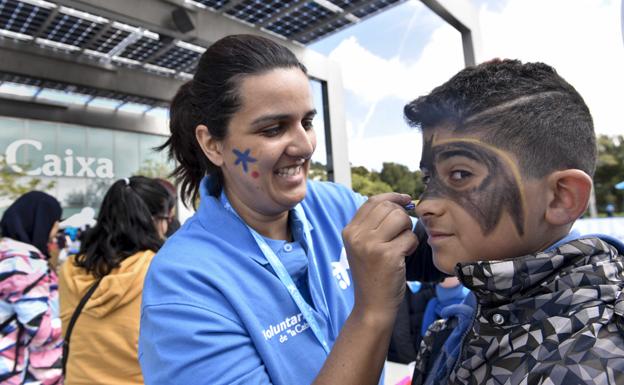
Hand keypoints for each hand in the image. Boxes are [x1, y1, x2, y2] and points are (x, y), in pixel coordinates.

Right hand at [342, 193, 417, 323]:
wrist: (372, 305)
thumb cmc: (373, 275)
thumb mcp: (364, 246)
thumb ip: (373, 224)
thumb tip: (399, 201)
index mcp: (350, 231)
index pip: (372, 201)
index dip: (392, 197)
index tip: (405, 199)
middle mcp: (357, 235)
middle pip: (388, 207)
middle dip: (402, 216)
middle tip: (402, 233)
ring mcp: (371, 245)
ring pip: (400, 218)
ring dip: (407, 230)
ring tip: (401, 246)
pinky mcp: (387, 255)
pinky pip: (409, 237)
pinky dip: (411, 246)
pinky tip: (403, 257)